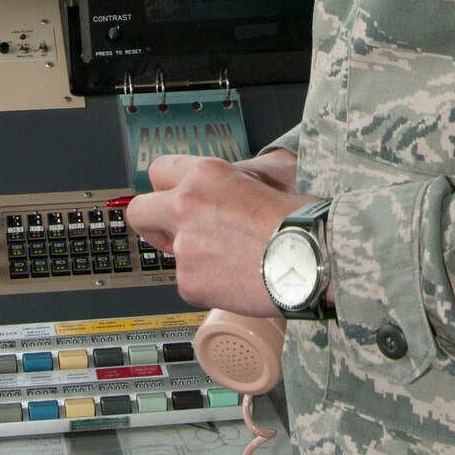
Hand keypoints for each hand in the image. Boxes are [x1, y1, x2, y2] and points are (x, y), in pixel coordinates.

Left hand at [124, 152, 312, 314]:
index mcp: (206, 173)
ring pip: (170, 251)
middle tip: (175, 232)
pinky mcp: (190, 281)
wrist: (313, 259)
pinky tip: (236, 276)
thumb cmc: (302, 218)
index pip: (159, 171)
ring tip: (230, 258)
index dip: (168, 187)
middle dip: (154, 222)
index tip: (171, 199)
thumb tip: (223, 181)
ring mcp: (185, 245)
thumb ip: (234, 175)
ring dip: (192, 255)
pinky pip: (188, 281)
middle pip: (140, 211)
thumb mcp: (271, 173)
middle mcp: (186, 205)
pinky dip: (208, 283)